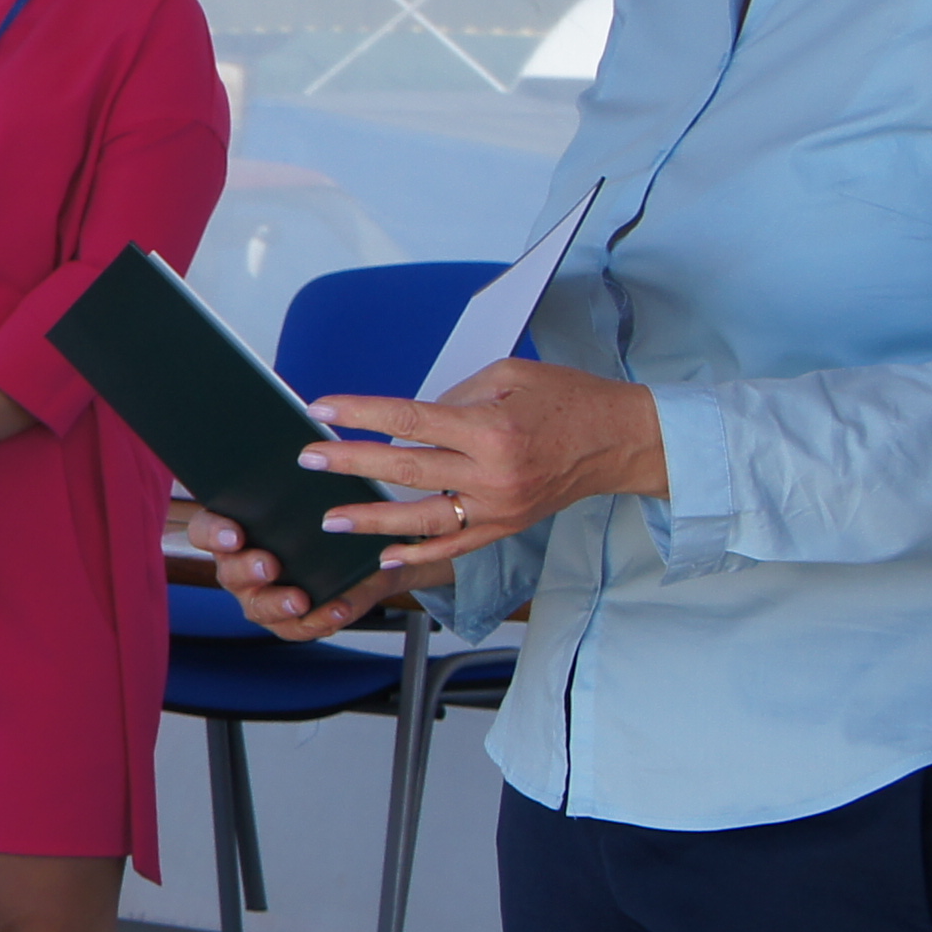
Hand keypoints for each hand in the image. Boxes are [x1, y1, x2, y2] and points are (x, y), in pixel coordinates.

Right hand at [193, 510, 400, 642]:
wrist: (366, 556)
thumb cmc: (330, 521)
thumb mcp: (324, 500)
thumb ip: (316, 495)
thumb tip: (323, 489)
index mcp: (233, 531)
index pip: (205, 530)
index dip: (214, 534)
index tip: (234, 535)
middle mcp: (238, 567)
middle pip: (228, 572)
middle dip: (247, 569)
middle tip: (268, 565)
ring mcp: (259, 597)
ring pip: (256, 606)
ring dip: (276, 602)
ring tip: (300, 598)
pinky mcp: (287, 622)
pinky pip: (294, 627)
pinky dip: (315, 621)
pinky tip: (335, 610)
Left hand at [293, 358, 664, 574]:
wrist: (623, 440)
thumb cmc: (569, 399)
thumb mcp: (510, 375)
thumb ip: (454, 395)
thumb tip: (407, 419)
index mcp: (491, 428)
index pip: (410, 419)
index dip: (361, 414)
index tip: (321, 409)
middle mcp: (493, 473)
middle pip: (405, 469)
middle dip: (350, 463)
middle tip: (308, 458)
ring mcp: (499, 506)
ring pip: (422, 518)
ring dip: (372, 519)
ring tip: (330, 518)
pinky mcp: (507, 526)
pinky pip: (455, 545)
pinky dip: (419, 554)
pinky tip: (384, 556)